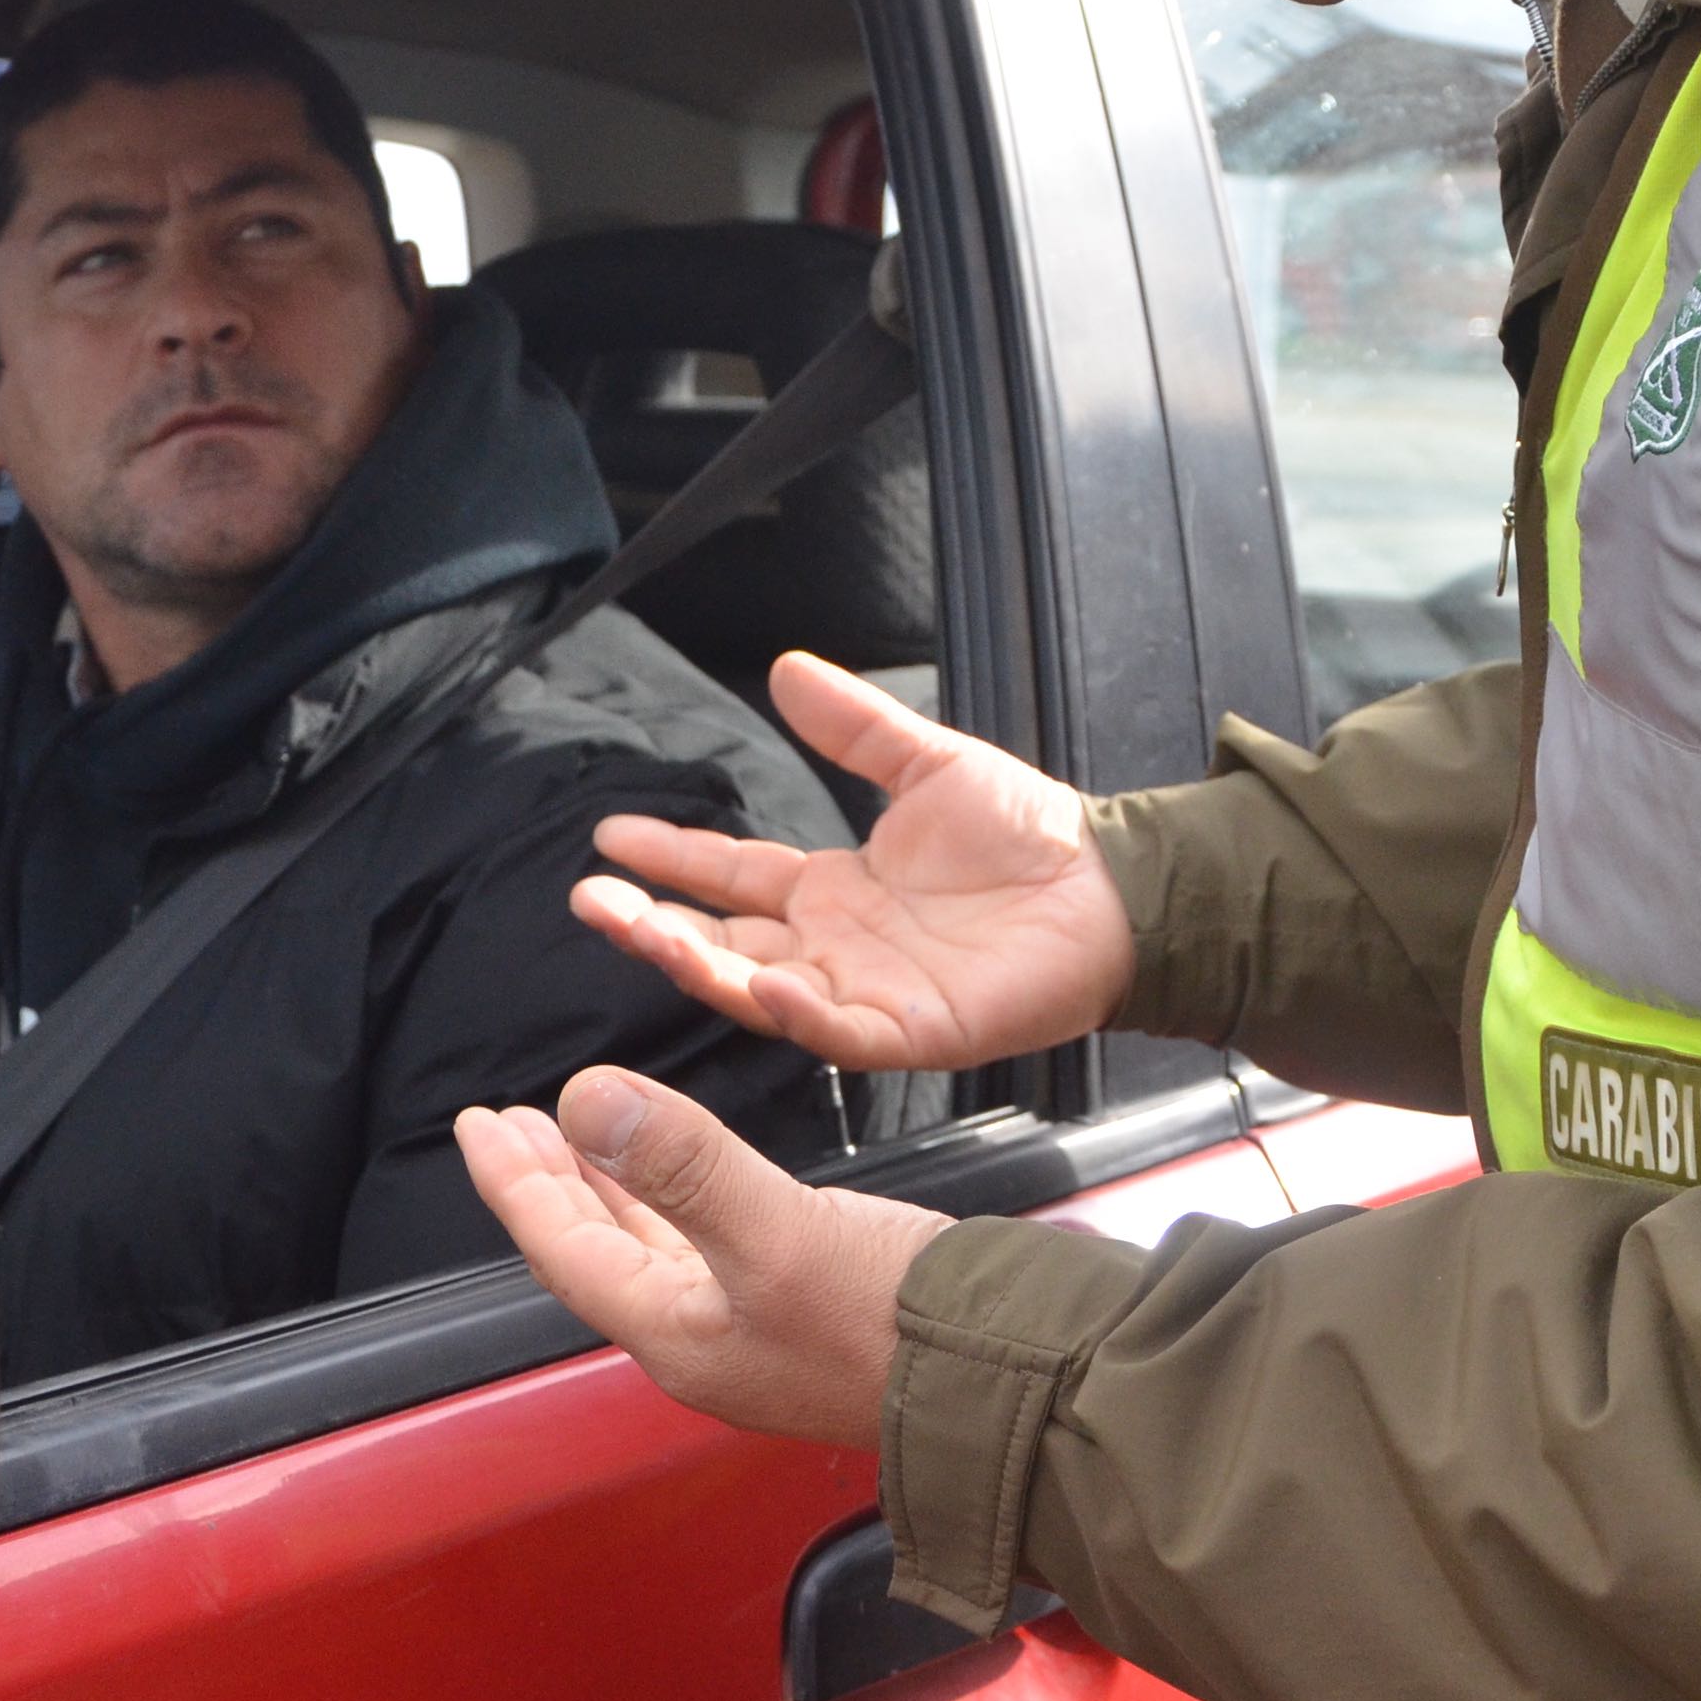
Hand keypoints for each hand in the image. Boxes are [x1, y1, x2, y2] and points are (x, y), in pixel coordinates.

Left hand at [457, 1067, 946, 1443]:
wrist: (1009, 1383)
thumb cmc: (903, 1329)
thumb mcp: (780, 1233)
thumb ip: (683, 1165)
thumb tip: (586, 1098)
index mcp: (679, 1334)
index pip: (564, 1249)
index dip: (514, 1183)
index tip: (478, 1122)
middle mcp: (704, 1340)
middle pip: (595, 1252)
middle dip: (550, 1182)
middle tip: (510, 1125)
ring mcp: (751, 1331)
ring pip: (649, 1250)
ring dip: (607, 1189)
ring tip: (578, 1136)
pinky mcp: (799, 1311)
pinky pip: (703, 1249)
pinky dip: (672, 1202)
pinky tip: (683, 1177)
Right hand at [572, 652, 1135, 1071]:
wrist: (1110, 887)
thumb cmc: (1028, 835)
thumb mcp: (927, 764)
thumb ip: (854, 726)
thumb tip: (785, 668)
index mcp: (830, 890)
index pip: (728, 877)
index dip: (670, 859)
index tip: (608, 837)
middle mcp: (832, 949)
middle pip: (721, 943)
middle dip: (650, 926)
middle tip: (590, 902)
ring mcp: (865, 995)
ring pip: (760, 992)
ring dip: (699, 966)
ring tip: (641, 932)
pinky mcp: (911, 1031)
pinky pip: (839, 1031)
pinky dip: (798, 1013)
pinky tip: (761, 983)